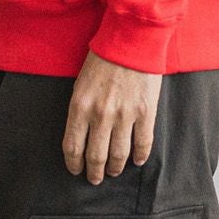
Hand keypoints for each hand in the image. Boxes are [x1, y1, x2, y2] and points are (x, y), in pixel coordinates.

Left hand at [64, 50, 161, 183]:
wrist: (131, 39)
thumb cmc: (103, 57)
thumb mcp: (81, 83)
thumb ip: (81, 109)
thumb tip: (83, 134)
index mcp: (79, 106)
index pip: (73, 146)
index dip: (74, 163)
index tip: (76, 170)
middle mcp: (100, 115)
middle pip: (95, 156)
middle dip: (94, 172)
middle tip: (95, 178)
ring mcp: (124, 116)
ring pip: (118, 154)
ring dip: (115, 167)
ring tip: (114, 171)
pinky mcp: (145, 112)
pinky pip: (143, 143)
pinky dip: (140, 156)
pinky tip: (137, 160)